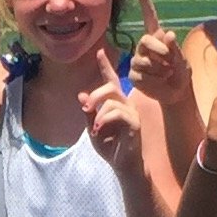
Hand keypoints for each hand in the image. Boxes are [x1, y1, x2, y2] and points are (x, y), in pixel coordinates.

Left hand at [80, 48, 142, 176]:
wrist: (122, 164)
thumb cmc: (109, 147)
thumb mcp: (92, 127)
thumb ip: (88, 112)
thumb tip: (81, 94)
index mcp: (116, 103)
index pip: (111, 80)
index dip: (105, 66)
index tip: (99, 52)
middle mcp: (126, 104)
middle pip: (110, 87)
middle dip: (95, 95)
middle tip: (85, 106)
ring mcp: (132, 112)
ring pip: (112, 101)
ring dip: (98, 113)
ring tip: (94, 127)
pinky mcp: (135, 123)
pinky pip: (118, 113)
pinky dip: (105, 119)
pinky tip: (98, 128)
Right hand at [124, 0, 190, 107]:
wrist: (176, 93)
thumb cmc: (181, 74)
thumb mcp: (183, 61)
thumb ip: (175, 49)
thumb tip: (168, 34)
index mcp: (157, 37)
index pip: (149, 15)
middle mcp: (144, 46)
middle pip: (145, 41)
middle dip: (159, 52)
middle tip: (170, 63)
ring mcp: (137, 60)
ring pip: (143, 61)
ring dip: (159, 70)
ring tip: (167, 74)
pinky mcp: (133, 75)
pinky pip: (140, 76)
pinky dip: (153, 81)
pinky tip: (159, 82)